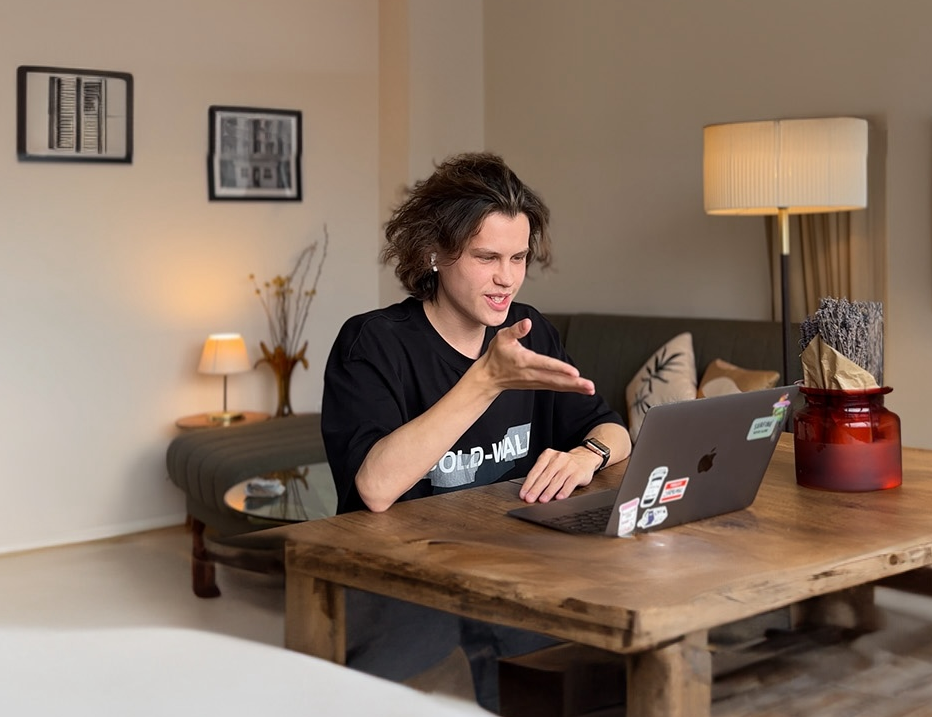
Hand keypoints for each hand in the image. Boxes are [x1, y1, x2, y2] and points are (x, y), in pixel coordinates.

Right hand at [477, 319, 594, 394]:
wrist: (488, 377)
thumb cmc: (497, 355)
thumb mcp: (502, 337)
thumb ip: (516, 330)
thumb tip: (527, 323)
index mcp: (524, 360)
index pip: (545, 365)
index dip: (560, 368)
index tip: (574, 372)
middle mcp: (531, 374)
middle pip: (556, 380)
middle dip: (573, 383)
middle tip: (589, 385)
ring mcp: (535, 381)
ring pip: (557, 385)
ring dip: (574, 388)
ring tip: (589, 388)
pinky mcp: (537, 385)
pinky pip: (555, 387)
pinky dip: (568, 388)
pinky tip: (579, 388)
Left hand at [518, 447, 598, 502]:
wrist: (585, 457)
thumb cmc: (564, 464)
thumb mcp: (551, 463)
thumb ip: (541, 474)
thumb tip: (529, 491)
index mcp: (548, 455)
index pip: (536, 471)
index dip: (528, 484)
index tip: (523, 494)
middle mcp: (558, 459)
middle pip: (545, 476)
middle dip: (536, 489)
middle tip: (530, 499)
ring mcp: (569, 465)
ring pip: (557, 480)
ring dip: (549, 491)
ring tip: (542, 500)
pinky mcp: (579, 472)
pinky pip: (570, 483)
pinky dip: (564, 491)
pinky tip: (559, 497)